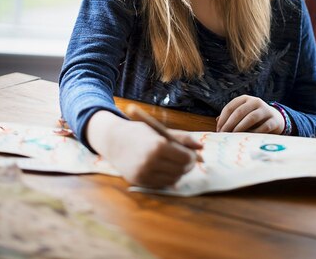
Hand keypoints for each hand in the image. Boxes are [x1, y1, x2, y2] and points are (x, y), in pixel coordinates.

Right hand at [87, 111, 201, 188]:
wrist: (113, 140)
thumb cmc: (140, 132)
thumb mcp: (160, 130)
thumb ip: (182, 138)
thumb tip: (201, 147)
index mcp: (158, 145)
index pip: (185, 158)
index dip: (191, 157)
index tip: (191, 154)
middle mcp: (151, 161)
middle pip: (180, 170)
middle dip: (186, 165)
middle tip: (186, 160)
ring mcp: (144, 174)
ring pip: (172, 179)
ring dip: (177, 173)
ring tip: (174, 163)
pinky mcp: (139, 181)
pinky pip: (161, 185)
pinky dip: (166, 178)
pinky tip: (164, 169)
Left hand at [216, 95, 284, 133]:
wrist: (275, 119)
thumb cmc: (254, 117)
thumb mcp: (243, 114)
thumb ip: (231, 116)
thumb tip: (217, 121)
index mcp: (245, 99)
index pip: (230, 106)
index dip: (223, 118)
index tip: (218, 129)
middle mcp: (255, 101)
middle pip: (239, 112)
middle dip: (230, 124)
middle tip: (224, 134)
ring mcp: (265, 110)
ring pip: (251, 118)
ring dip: (240, 128)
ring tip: (233, 136)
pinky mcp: (273, 120)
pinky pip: (263, 127)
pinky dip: (254, 133)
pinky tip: (247, 138)